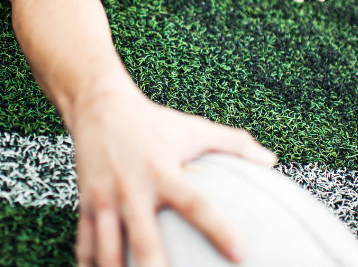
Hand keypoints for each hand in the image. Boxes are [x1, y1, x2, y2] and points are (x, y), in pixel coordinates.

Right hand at [71, 90, 277, 266]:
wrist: (99, 106)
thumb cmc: (152, 121)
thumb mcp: (193, 128)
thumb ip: (233, 143)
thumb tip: (272, 161)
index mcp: (163, 172)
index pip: (195, 205)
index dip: (218, 230)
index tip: (241, 254)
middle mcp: (133, 189)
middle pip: (144, 240)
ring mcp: (105, 199)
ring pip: (107, 251)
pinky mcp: (86, 204)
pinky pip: (86, 244)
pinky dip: (89, 265)